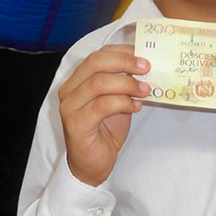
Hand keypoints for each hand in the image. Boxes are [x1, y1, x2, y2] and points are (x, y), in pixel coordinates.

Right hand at [57, 44, 150, 186]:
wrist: (92, 164)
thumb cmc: (104, 131)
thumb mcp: (117, 100)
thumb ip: (124, 82)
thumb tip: (144, 66)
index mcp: (77, 80)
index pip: (98, 55)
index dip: (122, 51)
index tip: (143, 54)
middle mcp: (69, 89)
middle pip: (96, 62)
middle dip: (125, 62)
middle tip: (146, 68)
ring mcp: (70, 107)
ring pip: (99, 83)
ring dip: (127, 84)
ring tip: (145, 91)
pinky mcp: (75, 124)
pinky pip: (101, 105)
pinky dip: (122, 102)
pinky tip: (135, 107)